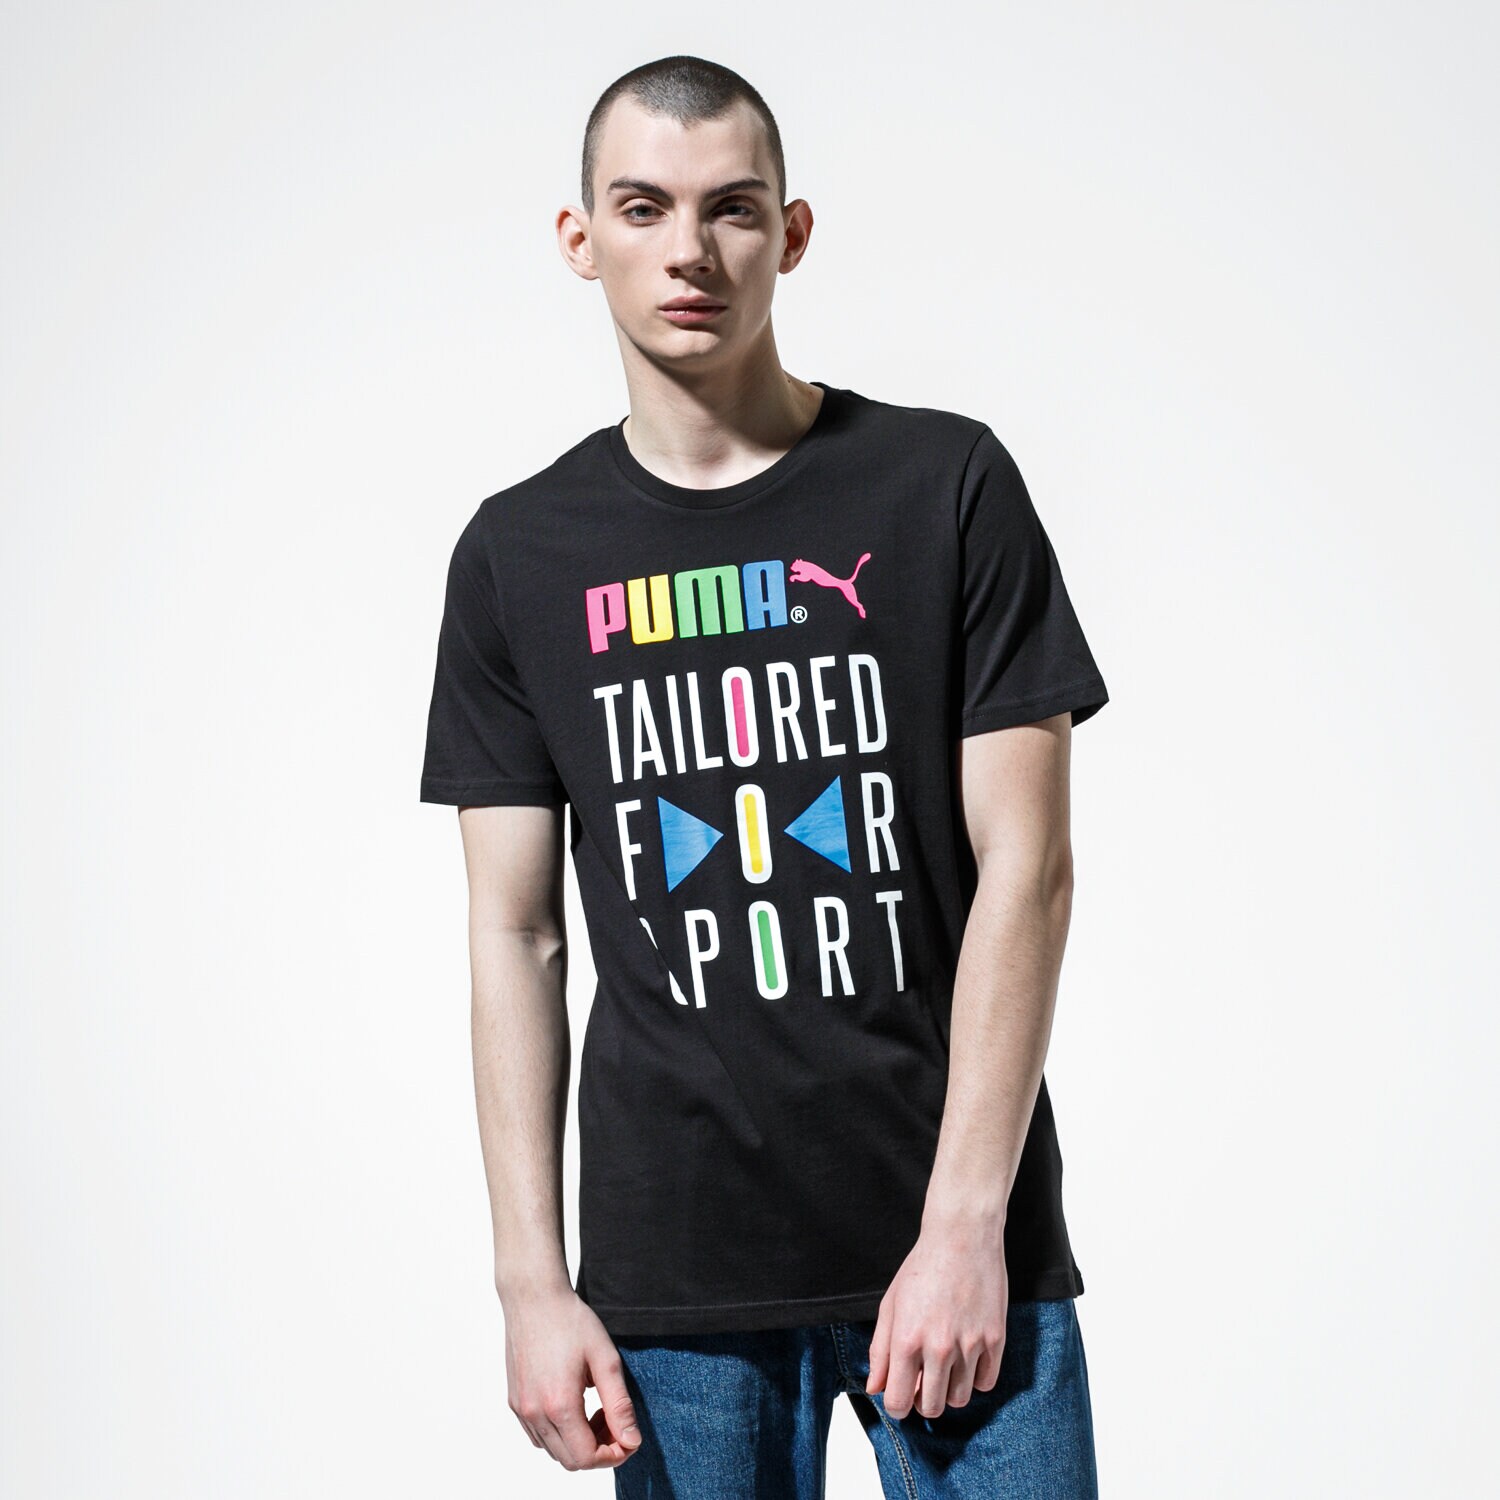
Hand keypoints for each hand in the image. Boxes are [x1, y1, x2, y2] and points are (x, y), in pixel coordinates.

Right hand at [501, 1281, 642, 1469]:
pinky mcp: (515, 1401)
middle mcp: (535, 1413)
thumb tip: (631, 1440)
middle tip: (615, 1422)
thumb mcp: (606, 1360)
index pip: (587, 1458)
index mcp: (560, 1405)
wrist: (534, 1298)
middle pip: (570, 1460)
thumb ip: (620, 1405)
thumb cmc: (570, 1321)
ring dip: (578, 1444)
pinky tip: (574, 1406)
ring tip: (596, 1411)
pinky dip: (559, 1434)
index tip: (628, 1438)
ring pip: (553, 1450)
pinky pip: (538, 1436)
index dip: (613, 1455)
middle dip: (599, 1450)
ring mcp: (521, 1408)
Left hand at [865, 1215, 1007, 1419]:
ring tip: (946, 1365)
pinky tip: (967, 1357)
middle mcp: (938, 1347)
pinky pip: (986, 1383)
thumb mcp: (891, 1305)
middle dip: (924, 1401)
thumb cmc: (922, 1267)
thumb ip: (880, 1350)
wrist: (962, 1237)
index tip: (901, 1393)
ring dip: (950, 1390)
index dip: (897, 1404)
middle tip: (924, 1381)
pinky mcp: (995, 1339)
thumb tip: (875, 1387)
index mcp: (907, 1340)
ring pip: (959, 1399)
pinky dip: (975, 1378)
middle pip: (931, 1408)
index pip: (898, 1403)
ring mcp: (970, 1345)